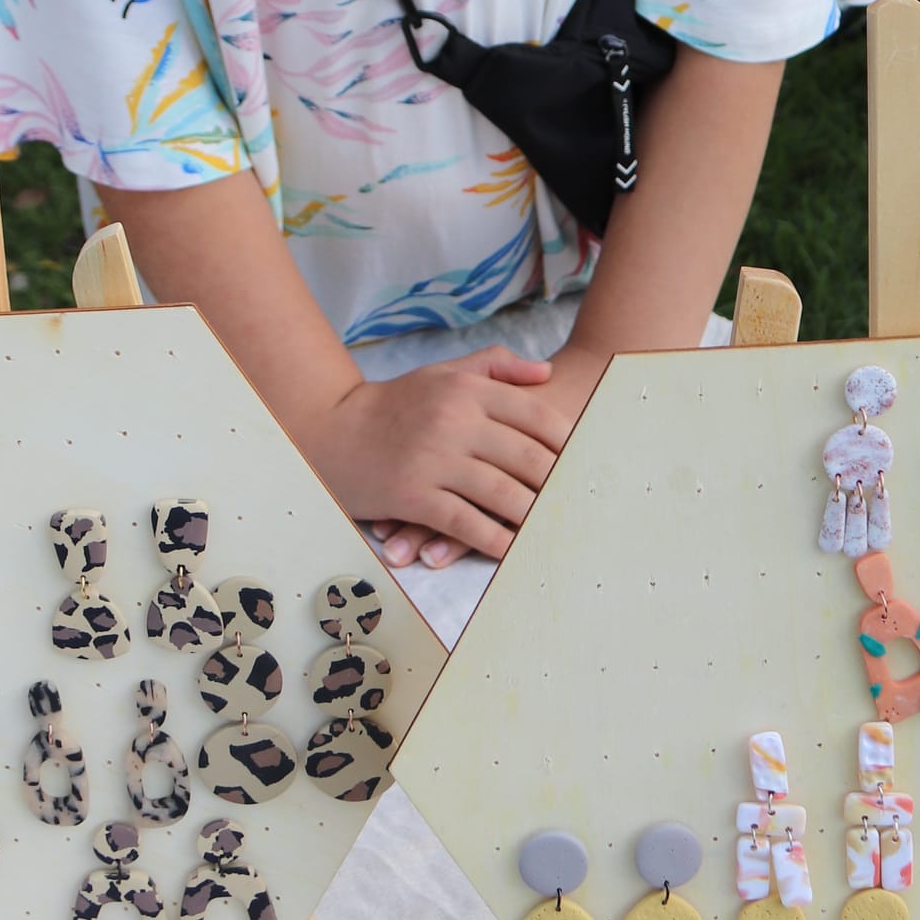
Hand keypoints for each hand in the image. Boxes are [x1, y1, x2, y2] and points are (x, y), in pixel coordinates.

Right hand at [361, 338, 610, 569]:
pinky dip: (494, 540)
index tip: (588, 461)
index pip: (534, 416)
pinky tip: (514, 551)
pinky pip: (466, 523)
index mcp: (466, 390)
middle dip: (560, 484)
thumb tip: (546, 373)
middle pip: (526, 457)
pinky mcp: (414, 495)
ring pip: (502, 494)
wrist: (331, 429)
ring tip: (559, 530)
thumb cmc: (394, 403)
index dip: (568, 442)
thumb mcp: (443, 373)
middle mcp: (454, 422)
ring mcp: (434, 460)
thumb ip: (495, 367)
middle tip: (585, 503)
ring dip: (535, 516)